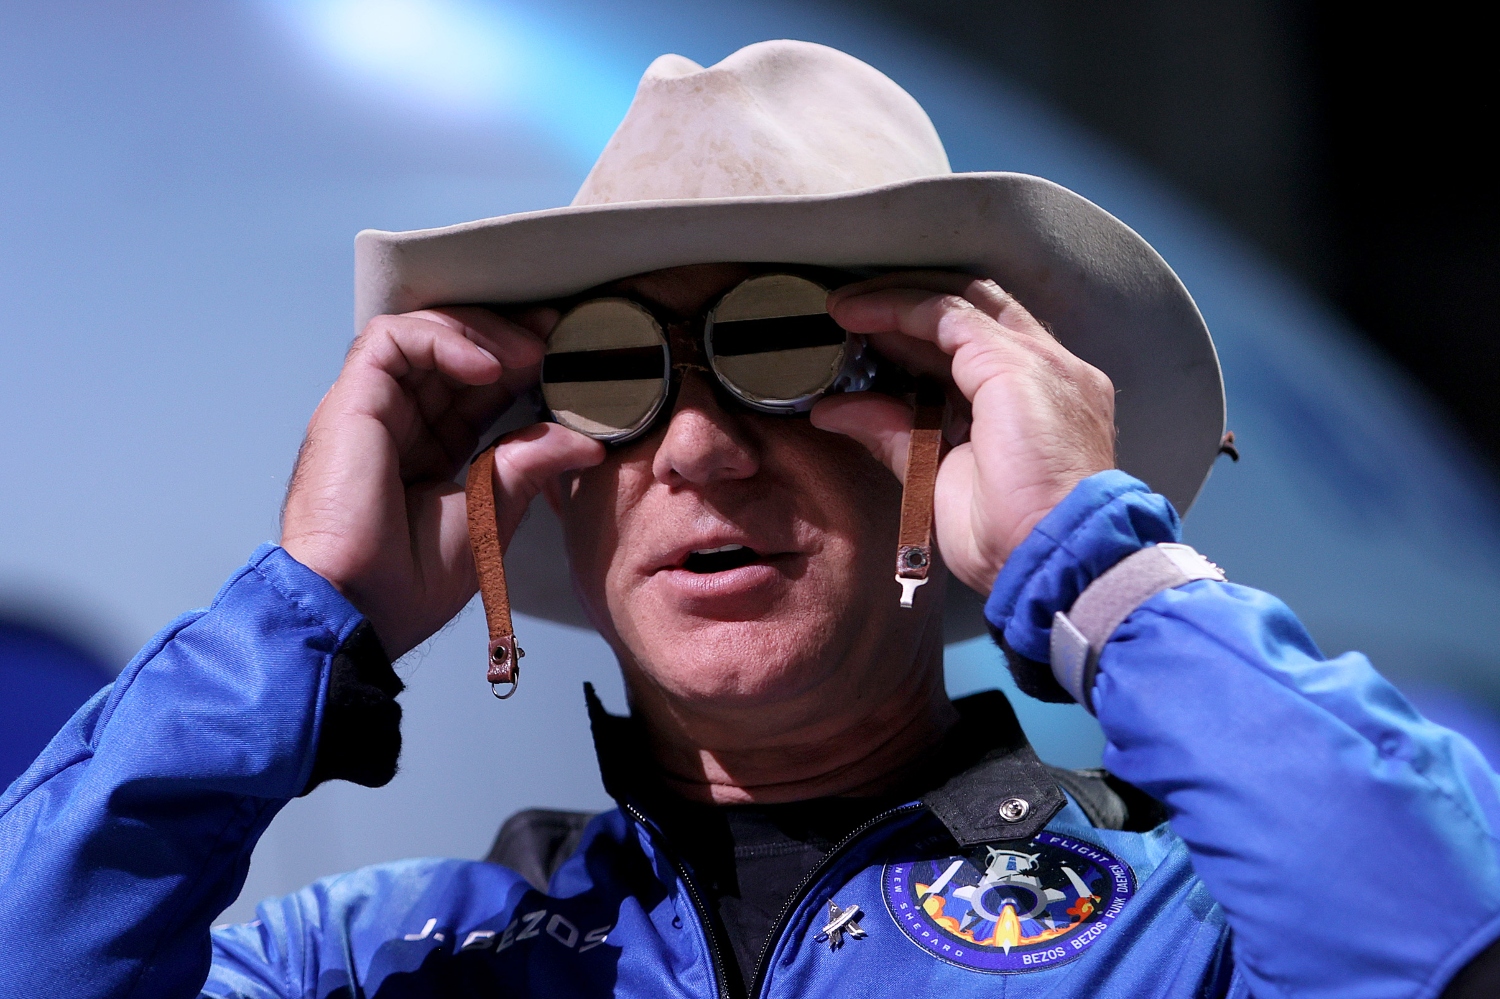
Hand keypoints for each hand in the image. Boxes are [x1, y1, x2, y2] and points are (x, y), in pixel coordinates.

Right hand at [281, 307, 602, 657]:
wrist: (359, 607)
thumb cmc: (410, 581)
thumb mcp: (491, 512)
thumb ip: (531, 465)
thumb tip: (587, 442)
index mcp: (427, 452)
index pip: (474, 389)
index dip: (518, 366)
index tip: (566, 355)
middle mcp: (397, 423)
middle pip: (450, 352)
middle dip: (507, 335)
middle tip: (557, 334)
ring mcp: (371, 409)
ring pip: (422, 333)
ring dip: (482, 333)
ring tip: (530, 354)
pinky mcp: (350, 401)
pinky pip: (393, 340)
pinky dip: (443, 340)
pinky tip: (488, 366)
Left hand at [813, 273, 1114, 594]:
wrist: (1057, 560)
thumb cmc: (1013, 540)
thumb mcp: (939, 477)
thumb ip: (894, 434)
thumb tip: (836, 410)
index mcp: (1042, 401)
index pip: (978, 344)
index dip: (920, 335)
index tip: (868, 340)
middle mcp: (1050, 370)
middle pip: (975, 311)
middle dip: (909, 305)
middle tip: (851, 313)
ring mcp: (1040, 362)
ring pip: (960, 302)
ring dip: (896, 300)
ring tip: (846, 308)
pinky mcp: (1015, 364)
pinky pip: (946, 316)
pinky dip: (898, 309)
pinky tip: (858, 315)